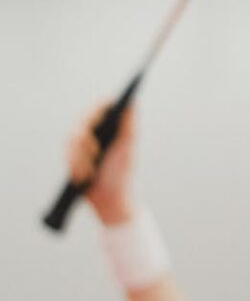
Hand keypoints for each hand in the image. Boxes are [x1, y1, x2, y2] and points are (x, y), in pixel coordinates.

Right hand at [65, 101, 136, 224]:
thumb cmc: (121, 173)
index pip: (102, 107)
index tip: (99, 121)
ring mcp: (81, 143)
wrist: (108, 198)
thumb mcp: (127, 148)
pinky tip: (83, 178)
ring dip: (82, 159)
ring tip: (91, 172)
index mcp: (110, 126)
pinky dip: (76, 167)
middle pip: (82, 123)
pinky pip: (67, 155)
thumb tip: (131, 102)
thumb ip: (128, 126)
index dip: (98, 110)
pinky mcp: (71, 155)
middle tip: (96, 154)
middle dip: (87, 142)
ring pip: (72, 139)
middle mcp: (94, 130)